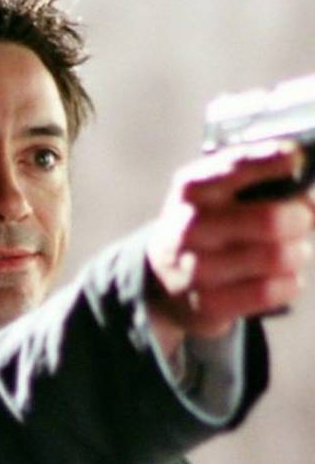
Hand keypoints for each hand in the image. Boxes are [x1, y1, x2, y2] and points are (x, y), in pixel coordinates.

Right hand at [146, 140, 314, 353]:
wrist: (163, 280)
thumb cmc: (208, 228)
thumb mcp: (218, 195)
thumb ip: (261, 184)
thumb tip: (308, 196)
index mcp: (192, 190)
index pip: (239, 166)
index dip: (277, 161)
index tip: (297, 160)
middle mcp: (189, 226)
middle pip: (272, 219)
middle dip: (300, 219)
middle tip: (300, 220)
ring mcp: (197, 268)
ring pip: (279, 257)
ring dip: (296, 253)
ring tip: (287, 252)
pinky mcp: (209, 304)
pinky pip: (274, 290)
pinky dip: (288, 283)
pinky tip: (276, 278)